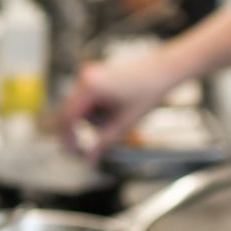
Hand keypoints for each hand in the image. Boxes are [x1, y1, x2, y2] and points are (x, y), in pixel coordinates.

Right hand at [56, 52, 178, 155]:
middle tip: (88, 150)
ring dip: (92, 119)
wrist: (162, 71)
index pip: (68, 118)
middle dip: (79, 131)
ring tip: (117, 116)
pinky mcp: (93, 75)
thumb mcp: (124, 123)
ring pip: (78, 108)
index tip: (74, 155)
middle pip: (70, 113)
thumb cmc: (147, 93)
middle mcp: (84, 77)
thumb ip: (103, 143)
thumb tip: (88, 160)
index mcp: (90, 87)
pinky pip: (85, 100)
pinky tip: (115, 106)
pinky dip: (95, 110)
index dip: (68, 139)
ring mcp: (87, 74)